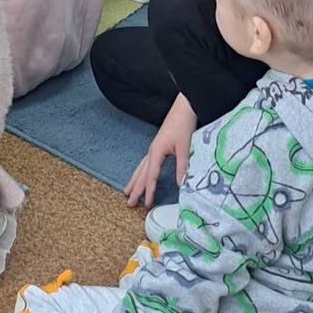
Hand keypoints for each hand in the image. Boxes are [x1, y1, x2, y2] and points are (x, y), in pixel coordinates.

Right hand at [124, 93, 196, 207]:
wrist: (184, 108)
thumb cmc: (183, 126)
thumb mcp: (184, 148)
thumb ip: (182, 168)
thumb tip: (182, 186)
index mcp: (156, 151)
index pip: (151, 175)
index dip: (149, 191)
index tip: (147, 204)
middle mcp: (152, 150)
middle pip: (141, 173)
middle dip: (135, 188)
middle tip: (129, 203)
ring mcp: (154, 148)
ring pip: (141, 168)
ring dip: (135, 180)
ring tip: (127, 191)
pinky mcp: (158, 146)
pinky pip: (146, 163)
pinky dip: (141, 172)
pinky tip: (141, 175)